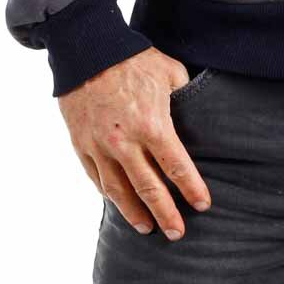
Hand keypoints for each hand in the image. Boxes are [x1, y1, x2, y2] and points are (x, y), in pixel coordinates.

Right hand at [58, 46, 211, 240]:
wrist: (88, 50)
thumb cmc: (133, 58)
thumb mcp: (170, 72)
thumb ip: (186, 94)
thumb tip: (199, 107)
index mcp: (152, 125)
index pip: (176, 166)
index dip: (191, 188)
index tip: (202, 205)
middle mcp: (125, 142)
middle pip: (149, 188)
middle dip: (166, 212)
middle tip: (177, 233)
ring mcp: (100, 146)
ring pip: (119, 190)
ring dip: (135, 212)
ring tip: (147, 228)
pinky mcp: (81, 144)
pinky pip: (96, 177)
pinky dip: (109, 193)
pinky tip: (118, 203)